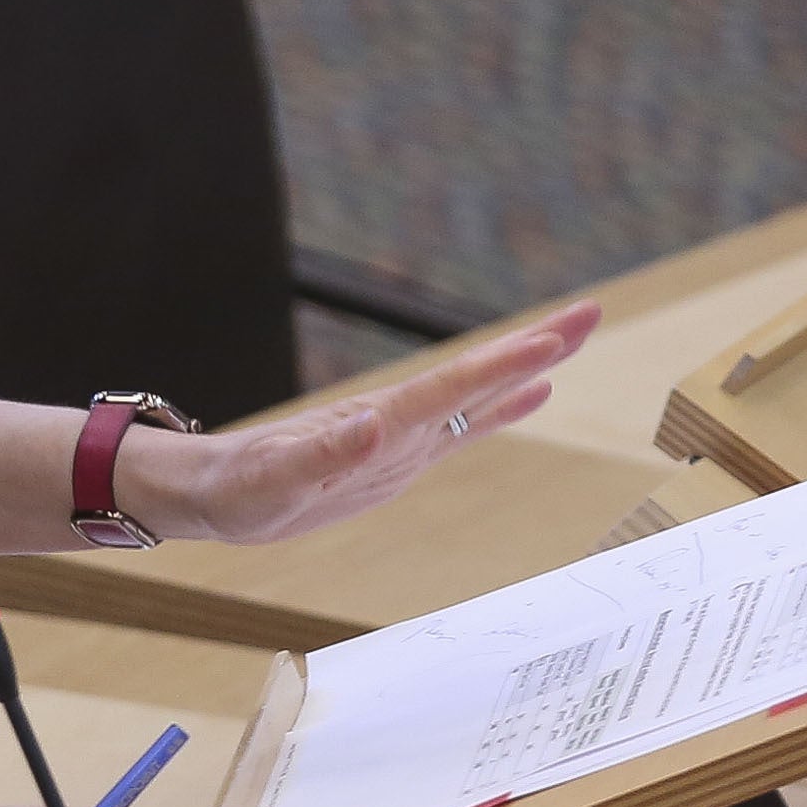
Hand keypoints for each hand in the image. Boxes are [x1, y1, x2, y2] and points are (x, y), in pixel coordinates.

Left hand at [124, 301, 600, 547]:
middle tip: (592, 312)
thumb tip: (372, 427)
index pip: (450, 390)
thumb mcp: (274, 482)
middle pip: (475, 377)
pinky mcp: (398, 457)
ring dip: (527, 366)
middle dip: (534, 346)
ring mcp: (402, 438)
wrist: (214, 493)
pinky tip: (533, 394)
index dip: (502, 367)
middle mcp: (396, 423)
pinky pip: (462, 427)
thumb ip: (321, 457)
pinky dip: (501, 408)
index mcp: (375, 426)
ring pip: (477, 395)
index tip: (552, 342)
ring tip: (575, 338)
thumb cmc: (238, 489)